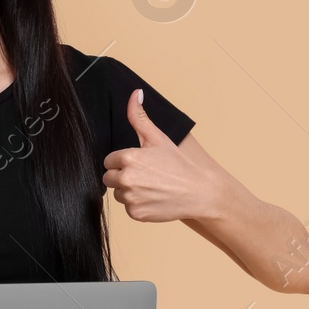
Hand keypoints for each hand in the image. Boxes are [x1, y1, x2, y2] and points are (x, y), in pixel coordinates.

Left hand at [101, 89, 202, 222]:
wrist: (199, 192)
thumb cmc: (178, 164)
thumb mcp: (158, 137)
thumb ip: (139, 117)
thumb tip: (135, 94)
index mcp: (128, 158)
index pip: (109, 161)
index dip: (123, 162)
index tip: (140, 163)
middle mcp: (126, 179)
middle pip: (109, 178)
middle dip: (122, 176)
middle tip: (146, 175)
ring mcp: (130, 198)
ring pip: (118, 194)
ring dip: (129, 191)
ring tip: (151, 186)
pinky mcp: (135, 214)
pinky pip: (128, 208)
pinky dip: (138, 205)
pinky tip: (153, 198)